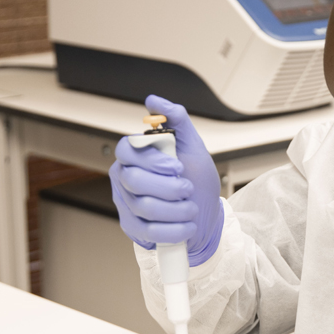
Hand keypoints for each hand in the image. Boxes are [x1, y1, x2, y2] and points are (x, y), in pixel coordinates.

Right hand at [109, 95, 223, 264]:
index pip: (127, 150)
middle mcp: (126, 179)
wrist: (207, 217)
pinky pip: (149, 232)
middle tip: (187, 188)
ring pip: (143, 206)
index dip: (152, 159)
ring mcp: (128, 205)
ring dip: (176, 209)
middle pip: (133, 180)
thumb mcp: (193, 147)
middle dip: (167, 186)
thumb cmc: (196, 182)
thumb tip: (154, 101)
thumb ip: (176, 121)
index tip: (176, 166)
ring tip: (191, 208)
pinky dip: (174, 230)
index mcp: (136, 157)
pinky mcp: (135, 229)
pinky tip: (188, 225)